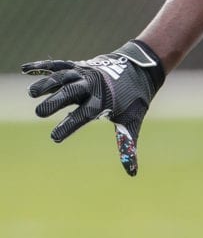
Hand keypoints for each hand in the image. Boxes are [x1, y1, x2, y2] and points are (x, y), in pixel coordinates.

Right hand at [23, 40, 165, 175]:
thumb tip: (132, 173)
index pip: (85, 114)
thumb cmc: (134, 98)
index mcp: (105, 101)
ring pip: (64, 77)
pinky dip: (43, 66)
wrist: (141, 67)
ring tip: (31, 93)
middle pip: (72, 93)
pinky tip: (25, 70)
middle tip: (40, 112)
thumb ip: (127, 145)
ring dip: (47, 83)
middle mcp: (93, 86)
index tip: (54, 137)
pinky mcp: (79, 65)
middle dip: (57, 101)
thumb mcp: (132, 120)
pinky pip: (59, 64)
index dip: (70, 125)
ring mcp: (85, 73)